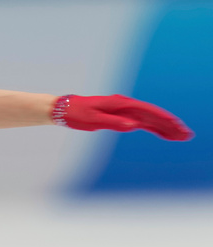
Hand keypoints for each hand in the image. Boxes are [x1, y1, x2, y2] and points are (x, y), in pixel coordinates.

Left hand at [53, 94, 192, 140]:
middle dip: (170, 125)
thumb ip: (114, 123)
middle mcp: (126, 106)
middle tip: (186, 135)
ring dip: (165, 128)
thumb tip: (134, 126)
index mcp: (121, 104)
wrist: (65, 109)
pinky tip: (163, 134)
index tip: (177, 127)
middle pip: (153, 116)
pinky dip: (153, 128)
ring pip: (149, 120)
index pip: (148, 112)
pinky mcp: (121, 117)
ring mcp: (125, 111)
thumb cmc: (77, 114)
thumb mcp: (93, 120)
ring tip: (180, 136)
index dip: (164, 119)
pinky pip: (141, 123)